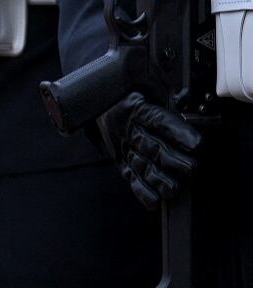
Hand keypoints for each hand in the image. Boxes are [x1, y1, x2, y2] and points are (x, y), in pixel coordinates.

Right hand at [98, 91, 202, 210]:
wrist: (91, 98)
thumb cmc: (123, 91)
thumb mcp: (141, 86)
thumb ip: (161, 97)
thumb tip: (186, 103)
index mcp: (133, 107)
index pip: (158, 120)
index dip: (177, 133)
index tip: (196, 144)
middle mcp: (126, 128)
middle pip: (151, 146)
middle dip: (171, 160)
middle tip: (190, 169)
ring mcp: (121, 145)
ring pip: (141, 164)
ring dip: (158, 179)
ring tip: (173, 189)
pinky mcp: (118, 158)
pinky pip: (128, 175)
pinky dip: (140, 190)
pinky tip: (153, 201)